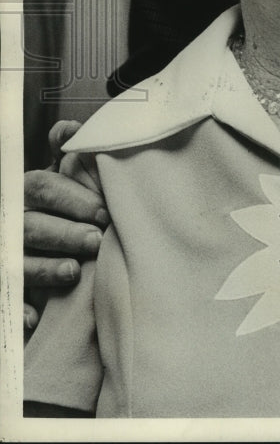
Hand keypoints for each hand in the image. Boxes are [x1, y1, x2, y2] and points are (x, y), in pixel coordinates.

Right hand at [24, 120, 108, 333]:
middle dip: (65, 233)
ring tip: (74, 272)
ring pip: (18, 262)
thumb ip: (62, 155)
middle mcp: (10, 221)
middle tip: (96, 240)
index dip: (73, 198)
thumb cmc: (52, 207)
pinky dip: (18, 308)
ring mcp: (4, 254)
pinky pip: (5, 298)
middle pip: (32, 225)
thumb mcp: (54, 180)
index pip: (44, 187)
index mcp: (24, 191)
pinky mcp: (4, 286)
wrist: (34, 237)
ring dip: (44, 268)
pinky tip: (35, 317)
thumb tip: (70, 128)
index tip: (104, 210)